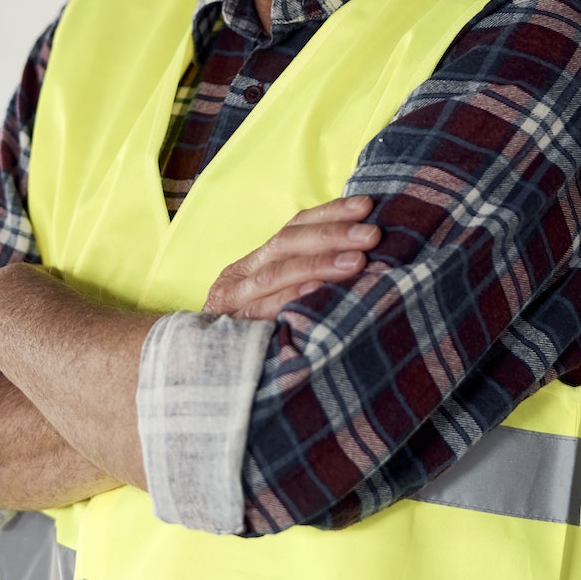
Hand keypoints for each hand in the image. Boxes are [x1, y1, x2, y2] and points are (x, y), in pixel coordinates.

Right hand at [203, 195, 378, 320]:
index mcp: (255, 262)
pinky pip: (262, 310)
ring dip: (318, 265)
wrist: (208, 373)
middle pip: (287, 243)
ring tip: (357, 261)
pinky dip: (290, 297)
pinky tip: (318, 291)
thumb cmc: (261, 335)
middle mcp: (240, 276)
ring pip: (276, 273)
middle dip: (331, 236)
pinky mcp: (231, 329)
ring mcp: (233, 303)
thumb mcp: (280, 298)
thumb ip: (308, 274)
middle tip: (372, 234)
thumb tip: (365, 251)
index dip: (330, 213)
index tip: (366, 206)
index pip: (294, 226)